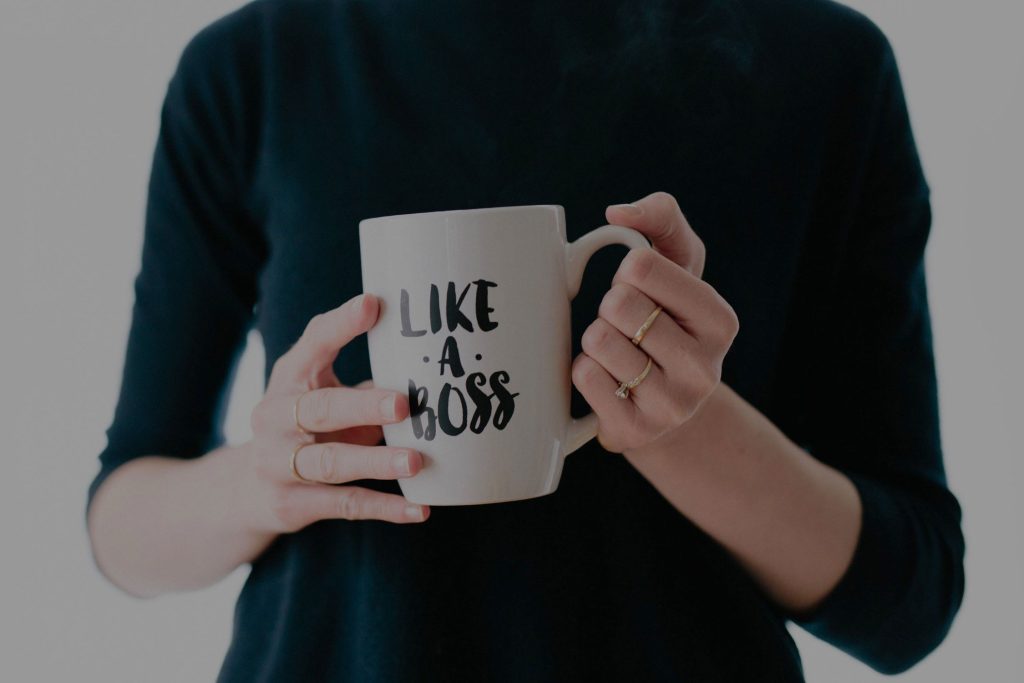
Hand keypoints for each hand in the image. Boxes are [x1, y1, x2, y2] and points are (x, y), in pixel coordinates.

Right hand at [244, 293, 429, 531]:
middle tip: (404, 404)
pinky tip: (419, 509)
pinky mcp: (292, 504)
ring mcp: (278, 464)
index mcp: (289, 378)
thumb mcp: (323, 393)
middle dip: (363, 406)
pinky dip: (384, 508)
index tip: (373, 305)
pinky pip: (344, 505)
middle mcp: (276, 418)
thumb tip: (432, 365)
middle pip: (320, 409)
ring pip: (331, 463)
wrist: (248, 489)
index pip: (313, 344)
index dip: (341, 325)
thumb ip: (366, 380)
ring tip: (416, 461)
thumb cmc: (308, 427)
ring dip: (376, 462)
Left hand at [571, 191, 739, 453]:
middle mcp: (705, 368)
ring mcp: (672, 406)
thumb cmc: (666, 319)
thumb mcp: (677, 264)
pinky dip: (583, 370)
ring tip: (618, 354)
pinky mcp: (636, 432)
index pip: (641, 267)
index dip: (627, 272)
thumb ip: (661, 218)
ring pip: (598, 341)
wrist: (663, 405)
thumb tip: (618, 213)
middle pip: (617, 304)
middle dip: (609, 307)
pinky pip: (584, 377)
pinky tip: (607, 381)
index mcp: (720, 320)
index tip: (641, 290)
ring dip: (595, 341)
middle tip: (627, 326)